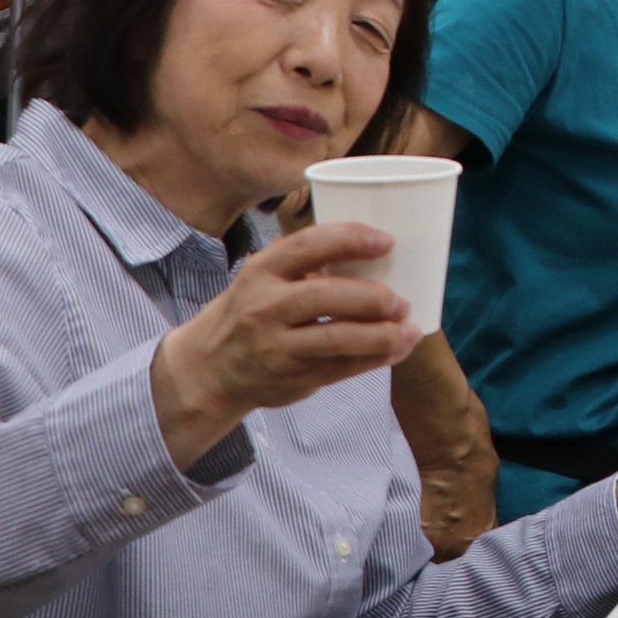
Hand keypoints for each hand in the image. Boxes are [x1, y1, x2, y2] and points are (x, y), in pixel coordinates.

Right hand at [153, 222, 419, 463]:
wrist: (208, 368)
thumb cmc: (249, 311)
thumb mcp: (262, 278)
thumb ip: (304, 264)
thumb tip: (373, 247)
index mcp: (261, 271)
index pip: (307, 246)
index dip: (350, 239)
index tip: (386, 241)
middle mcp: (265, 307)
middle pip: (326, 296)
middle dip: (371, 297)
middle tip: (401, 300)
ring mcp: (276, 346)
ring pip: (336, 339)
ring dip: (381, 335)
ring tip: (408, 330)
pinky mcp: (291, 377)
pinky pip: (341, 368)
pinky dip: (374, 359)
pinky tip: (398, 349)